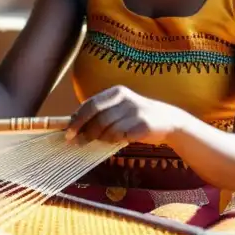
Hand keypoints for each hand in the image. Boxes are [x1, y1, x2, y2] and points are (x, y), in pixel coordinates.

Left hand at [65, 86, 184, 146]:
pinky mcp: (144, 125)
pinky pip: (121, 136)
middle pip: (98, 117)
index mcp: (116, 92)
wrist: (167, 120)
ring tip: (102, 141)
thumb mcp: (118, 108)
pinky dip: (115, 141)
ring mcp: (136, 111)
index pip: (90, 104)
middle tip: (78, 142)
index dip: (77, 119)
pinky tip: (117, 140)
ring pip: (108, 129)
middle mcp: (126, 99)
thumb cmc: (135, 116)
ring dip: (101, 138)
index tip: (68, 133)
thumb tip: (72, 125)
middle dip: (85, 131)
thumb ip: (99, 113)